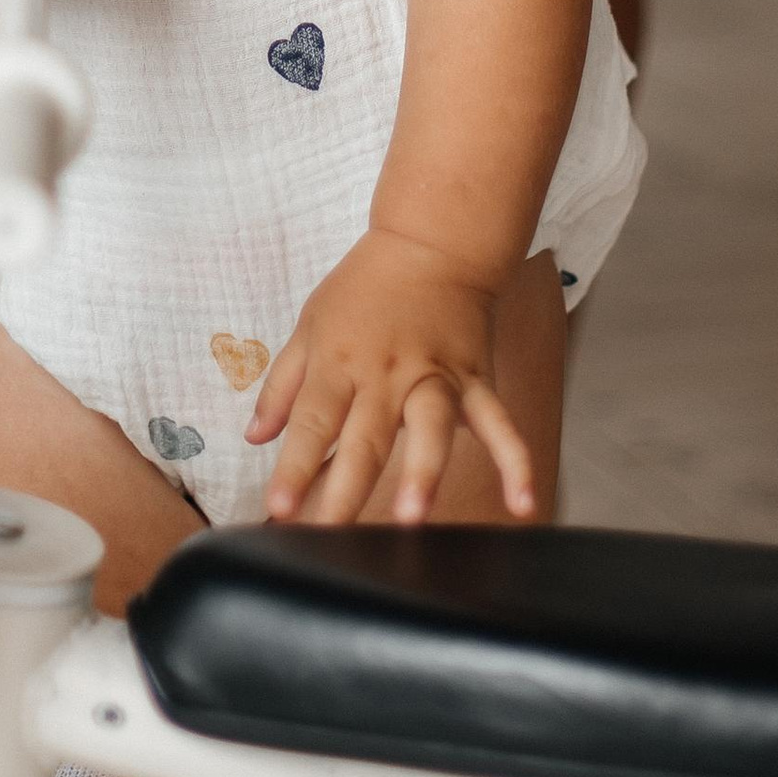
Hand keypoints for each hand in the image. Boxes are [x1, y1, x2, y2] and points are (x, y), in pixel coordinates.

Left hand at [248, 229, 535, 524]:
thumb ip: (283, 386)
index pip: (312, 420)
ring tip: (413, 516)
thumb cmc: (364, 288)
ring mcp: (435, 377)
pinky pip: (498, 423)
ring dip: (422, 471)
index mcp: (339, 362)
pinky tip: (522, 502)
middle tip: (330, 532)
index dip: (293, 465)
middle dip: (346, 487)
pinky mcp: (474, 379)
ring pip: (430, 428)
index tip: (278, 507)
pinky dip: (515, 462)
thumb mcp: (310, 325)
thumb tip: (255, 438)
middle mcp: (386, 374)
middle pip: (365, 436)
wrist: (433, 243)